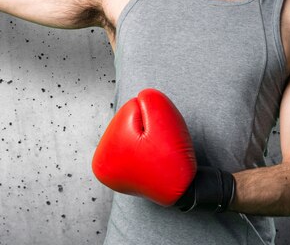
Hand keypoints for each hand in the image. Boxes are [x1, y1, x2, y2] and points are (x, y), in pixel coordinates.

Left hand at [92, 88, 196, 205]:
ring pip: (133, 131)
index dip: (152, 120)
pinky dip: (147, 146)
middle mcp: (101, 164)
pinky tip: (154, 159)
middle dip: (148, 127)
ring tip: (157, 155)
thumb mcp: (165, 122)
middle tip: (159, 150)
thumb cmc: (173, 160)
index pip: (131, 111)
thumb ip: (150, 99)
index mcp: (102, 155)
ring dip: (148, 136)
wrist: (187, 192)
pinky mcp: (122, 173)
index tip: (157, 142)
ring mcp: (111, 170)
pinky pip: (136, 143)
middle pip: (129, 121)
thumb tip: (140, 96)